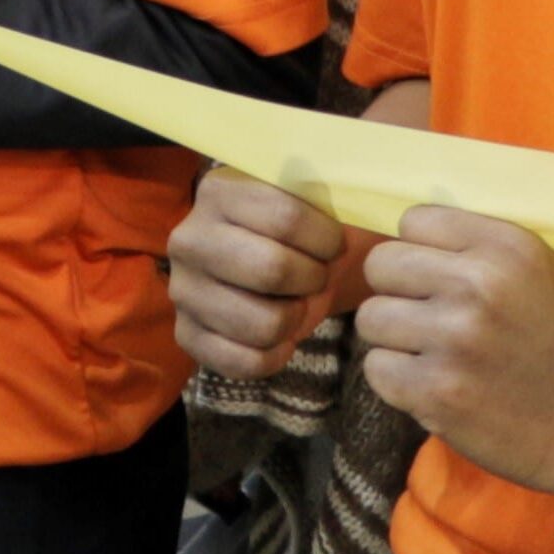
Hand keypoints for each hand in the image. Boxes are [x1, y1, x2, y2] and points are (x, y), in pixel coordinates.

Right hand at [169, 168, 359, 379]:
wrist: (261, 264)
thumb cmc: (297, 233)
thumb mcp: (312, 203)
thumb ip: (336, 201)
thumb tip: (370, 215)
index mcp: (220, 191)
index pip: (286, 217)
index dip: (327, 239)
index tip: (333, 245)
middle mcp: (190, 238)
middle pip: (272, 270)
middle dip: (312, 279)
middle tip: (316, 276)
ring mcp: (183, 289)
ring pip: (261, 323)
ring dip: (295, 319)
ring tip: (296, 304)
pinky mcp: (186, 334)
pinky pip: (243, 362)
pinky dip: (275, 355)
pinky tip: (281, 337)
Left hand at [353, 207, 553, 498]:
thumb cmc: (553, 338)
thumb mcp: (538, 269)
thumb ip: (478, 241)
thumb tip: (406, 225)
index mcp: (506, 248)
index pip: (413, 221)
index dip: (420, 249)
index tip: (441, 275)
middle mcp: (479, 287)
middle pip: (380, 264)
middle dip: (397, 290)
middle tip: (428, 314)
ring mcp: (455, 341)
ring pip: (370, 317)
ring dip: (394, 338)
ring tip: (431, 351)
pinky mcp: (436, 391)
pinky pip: (375, 367)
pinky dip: (397, 379)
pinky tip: (433, 383)